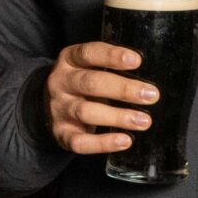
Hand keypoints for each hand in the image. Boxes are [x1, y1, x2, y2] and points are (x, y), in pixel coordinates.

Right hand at [43, 41, 156, 155]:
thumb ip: (110, 68)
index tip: (136, 61)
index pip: (88, 53)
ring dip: (118, 117)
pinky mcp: (61, 134)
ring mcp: (59, 109)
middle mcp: (61, 83)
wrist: (46, 106)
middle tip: (151, 95)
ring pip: (87, 112)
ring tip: (144, 121)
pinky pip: (80, 142)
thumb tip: (149, 80)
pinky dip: (103, 143)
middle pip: (91, 83)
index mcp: (69, 61)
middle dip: (123, 89)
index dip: (112, 56)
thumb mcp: (88, 67)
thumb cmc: (80, 84)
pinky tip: (124, 141)